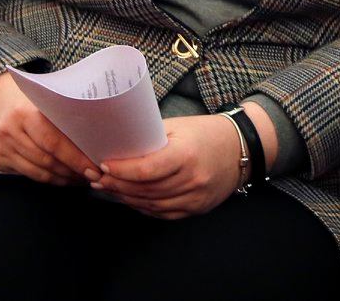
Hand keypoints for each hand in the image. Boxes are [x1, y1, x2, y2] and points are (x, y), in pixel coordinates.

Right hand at [0, 72, 96, 186]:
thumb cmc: (29, 101)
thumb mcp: (44, 101)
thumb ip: (63, 116)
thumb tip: (95, 138)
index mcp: (25, 113)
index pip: (54, 141)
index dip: (76, 158)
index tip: (94, 167)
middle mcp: (10, 131)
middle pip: (47, 160)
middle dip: (73, 170)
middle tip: (94, 175)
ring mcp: (3, 148)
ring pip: (39, 172)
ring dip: (64, 178)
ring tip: (82, 178)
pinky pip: (30, 175)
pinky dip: (50, 179)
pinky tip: (64, 178)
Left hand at [93, 114, 242, 218]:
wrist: (241, 148)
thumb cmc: (206, 132)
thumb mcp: (179, 127)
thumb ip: (151, 139)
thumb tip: (118, 145)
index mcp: (186, 154)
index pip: (146, 170)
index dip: (121, 170)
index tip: (103, 165)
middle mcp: (192, 179)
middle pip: (145, 189)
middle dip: (117, 184)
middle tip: (98, 179)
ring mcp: (195, 197)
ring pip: (151, 204)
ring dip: (126, 198)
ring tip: (109, 188)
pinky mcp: (197, 208)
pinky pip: (163, 213)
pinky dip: (143, 207)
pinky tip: (131, 198)